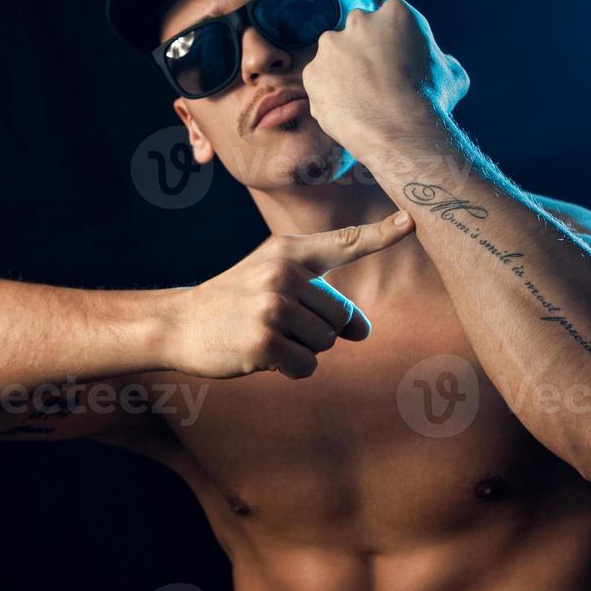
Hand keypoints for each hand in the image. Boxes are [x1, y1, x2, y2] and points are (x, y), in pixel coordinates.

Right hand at [170, 211, 414, 379]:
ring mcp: (272, 305)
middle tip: (277, 324)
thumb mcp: (275, 284)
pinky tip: (261, 355)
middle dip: (319, 330)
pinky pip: (307, 366)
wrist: (179, 323)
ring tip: (266, 335)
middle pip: (341, 315)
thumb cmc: (235, 303)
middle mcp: (282, 272)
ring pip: (326, 342)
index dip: (382, 234)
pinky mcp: (264, 340)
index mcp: (288, 251)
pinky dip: (291, 369)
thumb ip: (323, 301)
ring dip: (302, 349)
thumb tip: (364, 332)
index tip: (411, 221)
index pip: (344, 242)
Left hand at [301, 0, 469, 156]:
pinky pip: (320, 81)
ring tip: (362, 99)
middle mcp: (358, 20)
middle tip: (377, 80)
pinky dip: (330, 93)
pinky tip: (348, 109)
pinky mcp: (312, 72)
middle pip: (358, 31)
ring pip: (335, 55)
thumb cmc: (431, 102)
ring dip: (344, 71)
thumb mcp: (452, 74)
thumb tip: (441, 63)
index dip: (393, 41)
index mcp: (395, 11)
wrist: (401, 131)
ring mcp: (331, 46)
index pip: (390, 18)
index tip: (396, 61)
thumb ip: (439, 59)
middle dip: (365, 51)